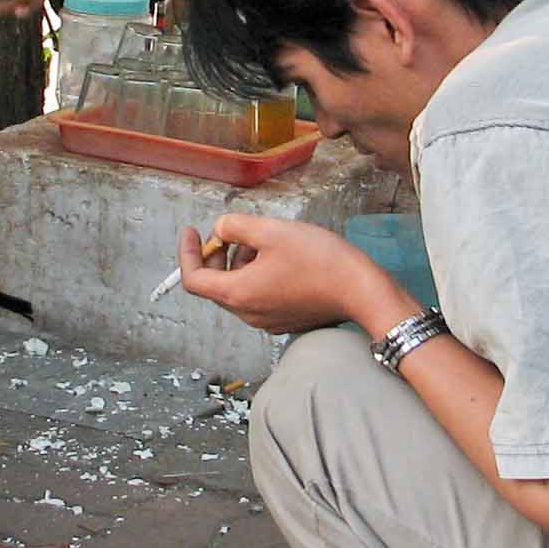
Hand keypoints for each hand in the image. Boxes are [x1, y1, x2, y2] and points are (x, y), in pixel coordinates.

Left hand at [178, 212, 405, 335]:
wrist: (361, 290)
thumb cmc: (319, 260)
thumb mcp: (272, 231)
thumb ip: (236, 227)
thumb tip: (220, 229)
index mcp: (238, 294)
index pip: (193, 279)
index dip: (187, 253)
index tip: (191, 231)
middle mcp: (248, 314)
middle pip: (216, 285)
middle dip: (217, 255)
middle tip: (232, 232)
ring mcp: (267, 321)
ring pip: (238, 290)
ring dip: (239, 264)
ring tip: (261, 240)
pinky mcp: (286, 320)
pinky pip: (258, 297)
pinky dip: (256, 275)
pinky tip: (278, 257)